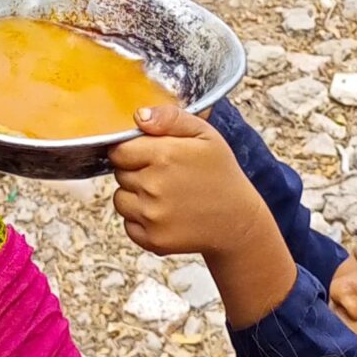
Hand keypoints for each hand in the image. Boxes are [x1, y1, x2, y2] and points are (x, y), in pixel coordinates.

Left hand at [111, 103, 264, 258]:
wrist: (238, 221)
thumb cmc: (220, 172)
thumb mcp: (205, 134)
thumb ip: (170, 117)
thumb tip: (139, 116)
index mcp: (163, 156)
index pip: (119, 150)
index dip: (131, 150)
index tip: (149, 154)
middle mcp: (153, 186)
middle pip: (119, 174)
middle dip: (136, 171)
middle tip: (165, 174)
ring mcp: (151, 216)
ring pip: (120, 199)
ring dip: (135, 196)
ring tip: (165, 195)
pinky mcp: (152, 240)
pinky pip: (128, 224)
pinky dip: (141, 220)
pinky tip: (166, 214)